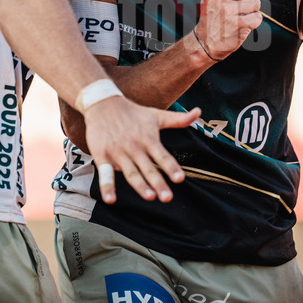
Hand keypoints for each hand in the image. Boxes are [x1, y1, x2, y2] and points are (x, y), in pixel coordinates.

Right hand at [82, 96, 199, 203]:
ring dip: (139, 186)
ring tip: (150, 197)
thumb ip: (178, 119)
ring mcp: (118, 152)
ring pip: (130, 172)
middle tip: (168, 198)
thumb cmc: (133, 112)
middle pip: (148, 168)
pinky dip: (107, 186)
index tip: (179, 179)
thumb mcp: (156, 115)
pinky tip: (111, 200)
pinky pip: (105, 173)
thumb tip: (199, 112)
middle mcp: (134, 146)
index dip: (171, 167)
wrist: (102, 103)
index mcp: (148, 138)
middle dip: (158, 183)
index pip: (162, 155)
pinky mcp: (102, 155)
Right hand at [195, 0, 262, 60]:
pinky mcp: (237, 23)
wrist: (204, 43)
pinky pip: (257, 17)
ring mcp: (229, 10)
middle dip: (248, 2)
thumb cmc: (211, 20)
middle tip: (239, 12)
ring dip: (252, 12)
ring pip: (255, 3)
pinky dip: (254, 22)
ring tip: (241, 18)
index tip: (235, 0)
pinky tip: (244, 26)